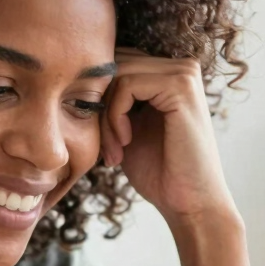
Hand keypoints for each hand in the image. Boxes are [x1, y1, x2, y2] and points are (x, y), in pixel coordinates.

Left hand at [101, 47, 235, 223]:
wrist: (188, 202)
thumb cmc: (158, 171)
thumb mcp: (125, 129)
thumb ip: (111, 101)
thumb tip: (76, 78)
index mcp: (168, 73)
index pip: (115, 63)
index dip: (98, 98)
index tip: (101, 140)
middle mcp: (179, 66)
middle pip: (113, 65)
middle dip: (99, 107)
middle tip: (106, 148)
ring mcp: (184, 72)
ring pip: (117, 75)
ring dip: (105, 117)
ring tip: (114, 150)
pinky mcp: (182, 85)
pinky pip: (127, 85)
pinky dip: (116, 116)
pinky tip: (125, 142)